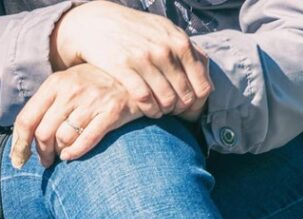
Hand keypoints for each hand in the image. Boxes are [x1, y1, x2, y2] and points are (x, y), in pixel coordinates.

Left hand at [11, 64, 147, 167]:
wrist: (135, 75)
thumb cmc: (95, 84)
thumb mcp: (68, 84)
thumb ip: (47, 105)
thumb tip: (23, 138)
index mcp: (56, 82)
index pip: (26, 119)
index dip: (19, 144)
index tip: (18, 158)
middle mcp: (72, 90)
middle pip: (43, 133)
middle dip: (41, 153)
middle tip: (44, 161)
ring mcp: (93, 101)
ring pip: (63, 139)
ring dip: (59, 153)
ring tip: (61, 155)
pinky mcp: (112, 112)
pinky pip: (86, 140)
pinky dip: (75, 152)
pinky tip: (70, 156)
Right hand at [51, 1, 211, 119]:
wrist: (98, 23)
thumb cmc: (135, 30)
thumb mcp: (164, 31)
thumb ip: (184, 49)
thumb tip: (204, 71)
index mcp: (180, 42)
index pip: (202, 84)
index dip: (198, 101)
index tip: (189, 107)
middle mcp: (164, 50)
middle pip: (185, 95)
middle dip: (181, 109)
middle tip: (173, 112)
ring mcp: (144, 59)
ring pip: (166, 99)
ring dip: (166, 111)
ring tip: (161, 112)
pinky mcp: (123, 68)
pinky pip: (144, 99)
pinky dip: (150, 110)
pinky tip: (149, 111)